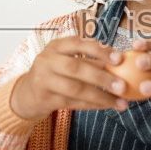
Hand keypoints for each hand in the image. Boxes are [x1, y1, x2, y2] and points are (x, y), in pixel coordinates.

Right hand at [9, 36, 128, 119]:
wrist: (27, 94)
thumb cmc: (54, 73)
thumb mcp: (66, 60)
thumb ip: (90, 60)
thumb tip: (122, 64)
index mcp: (56, 46)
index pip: (78, 43)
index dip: (99, 50)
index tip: (119, 58)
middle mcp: (47, 61)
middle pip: (77, 67)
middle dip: (102, 77)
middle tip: (123, 86)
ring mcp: (44, 80)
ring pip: (76, 89)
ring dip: (101, 96)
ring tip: (120, 102)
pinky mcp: (45, 99)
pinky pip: (73, 103)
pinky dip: (93, 105)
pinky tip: (107, 106)